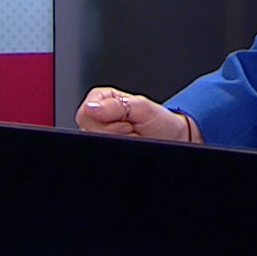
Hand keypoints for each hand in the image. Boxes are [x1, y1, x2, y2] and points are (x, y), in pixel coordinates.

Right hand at [75, 87, 199, 142]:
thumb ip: (116, 106)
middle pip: (87, 131)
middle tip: (131, 130)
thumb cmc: (158, 120)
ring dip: (116, 143)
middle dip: (113, 133)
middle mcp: (95, 117)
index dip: (105, 122)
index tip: (126, 122)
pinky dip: (117, 152)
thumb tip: (90, 108)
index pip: (85, 113)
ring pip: (94, 144)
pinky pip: (102, 155)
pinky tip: (128, 146)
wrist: (172, 139)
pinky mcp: (104, 149)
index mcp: (100, 99)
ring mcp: (98, 135)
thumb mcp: (142, 107)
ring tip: (131, 138)